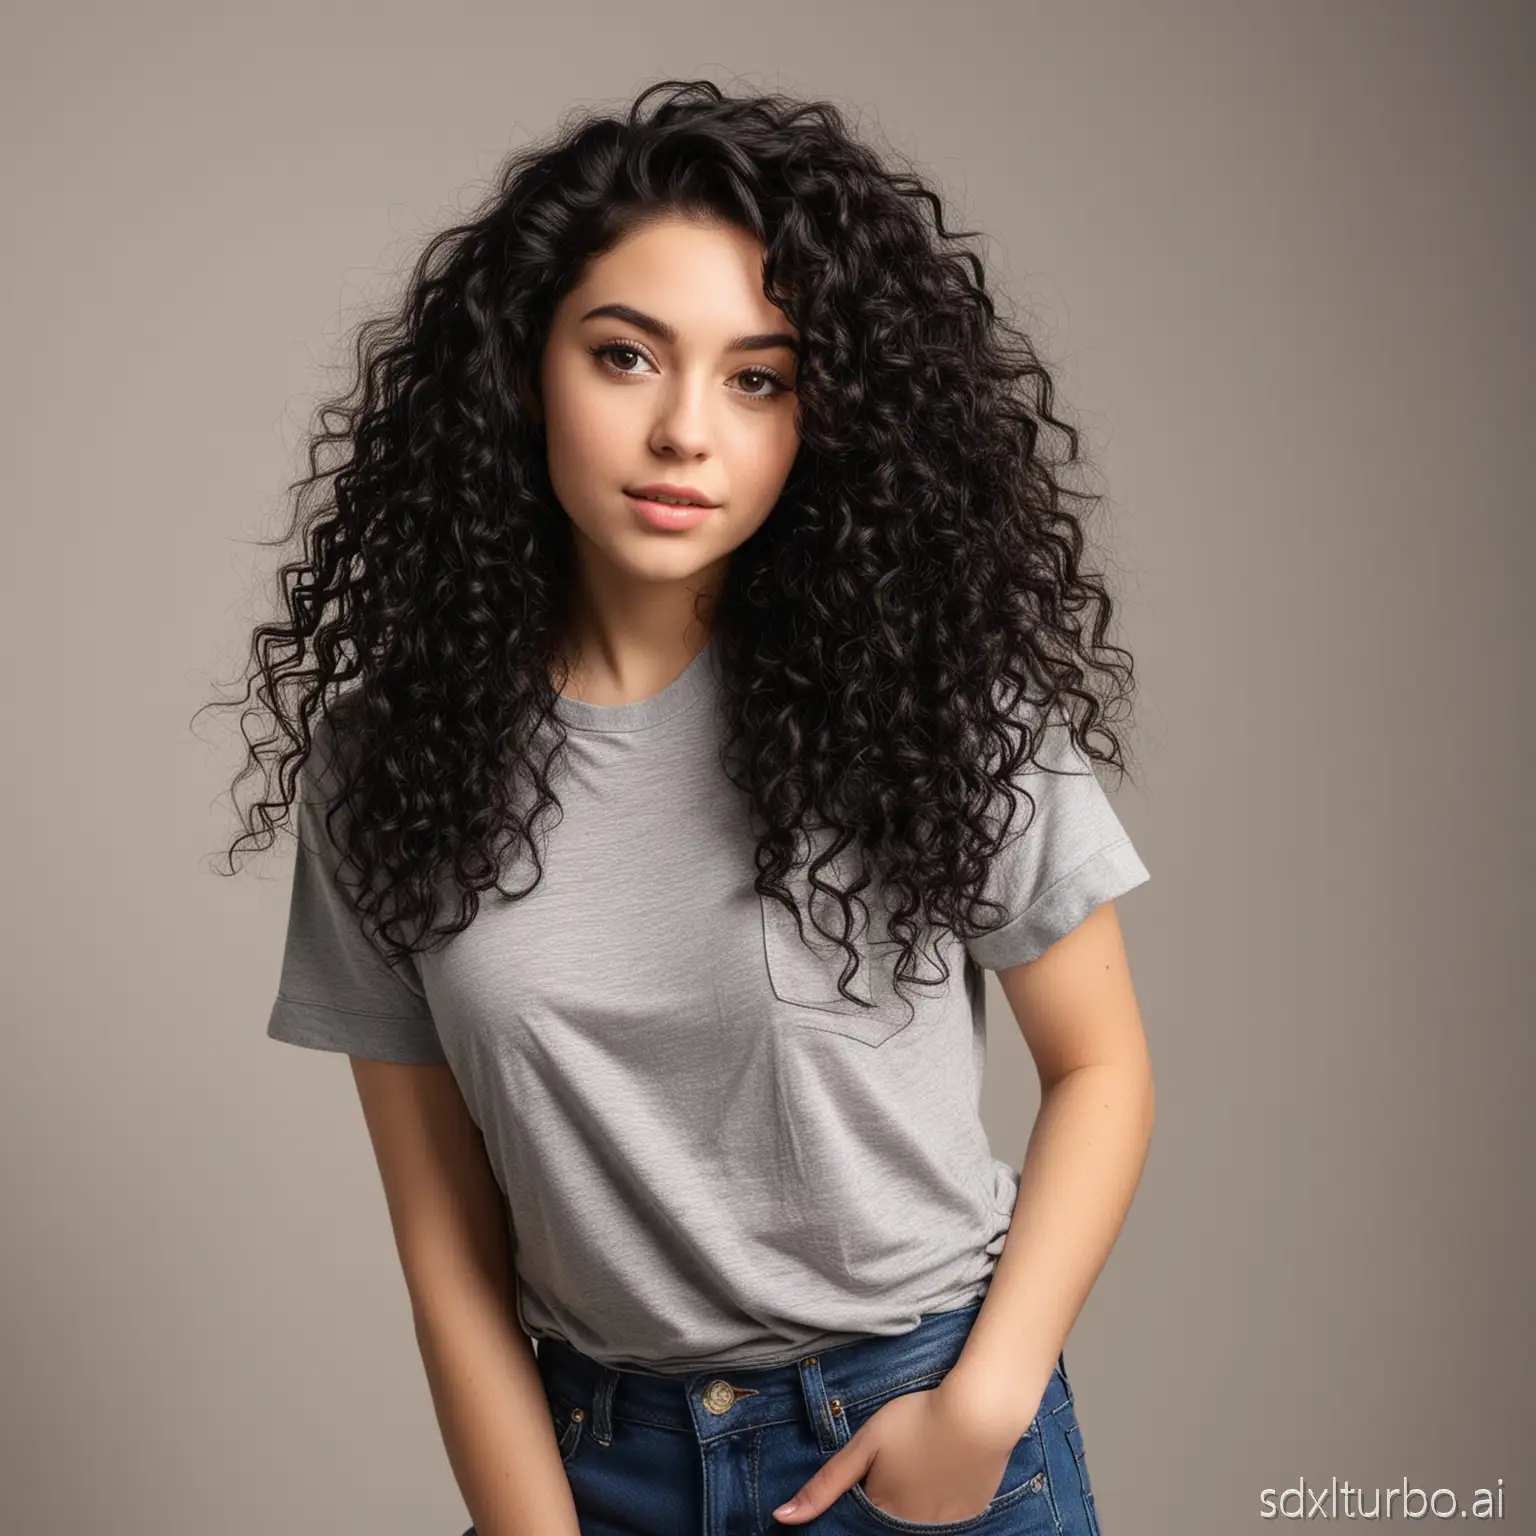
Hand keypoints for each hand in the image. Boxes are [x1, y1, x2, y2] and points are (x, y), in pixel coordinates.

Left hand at [772, 1380, 1015, 1524]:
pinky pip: (945, 1518)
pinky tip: (942, 1470)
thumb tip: (781, 1517)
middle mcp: (912, 1529)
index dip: (860, 1495)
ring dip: (912, 1500)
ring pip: (916, 1522)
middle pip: (887, 1521)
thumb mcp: (865, 1444)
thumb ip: (825, 1484)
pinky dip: (939, 1500)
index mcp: (882, 1511)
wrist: (979, 1411)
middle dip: (885, 1499)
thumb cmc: (917, 1420)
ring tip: (919, 1464)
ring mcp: (945, 1526)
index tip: (868, 1472)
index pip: (859, 1519)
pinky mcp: (971, 1515)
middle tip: (898, 1463)